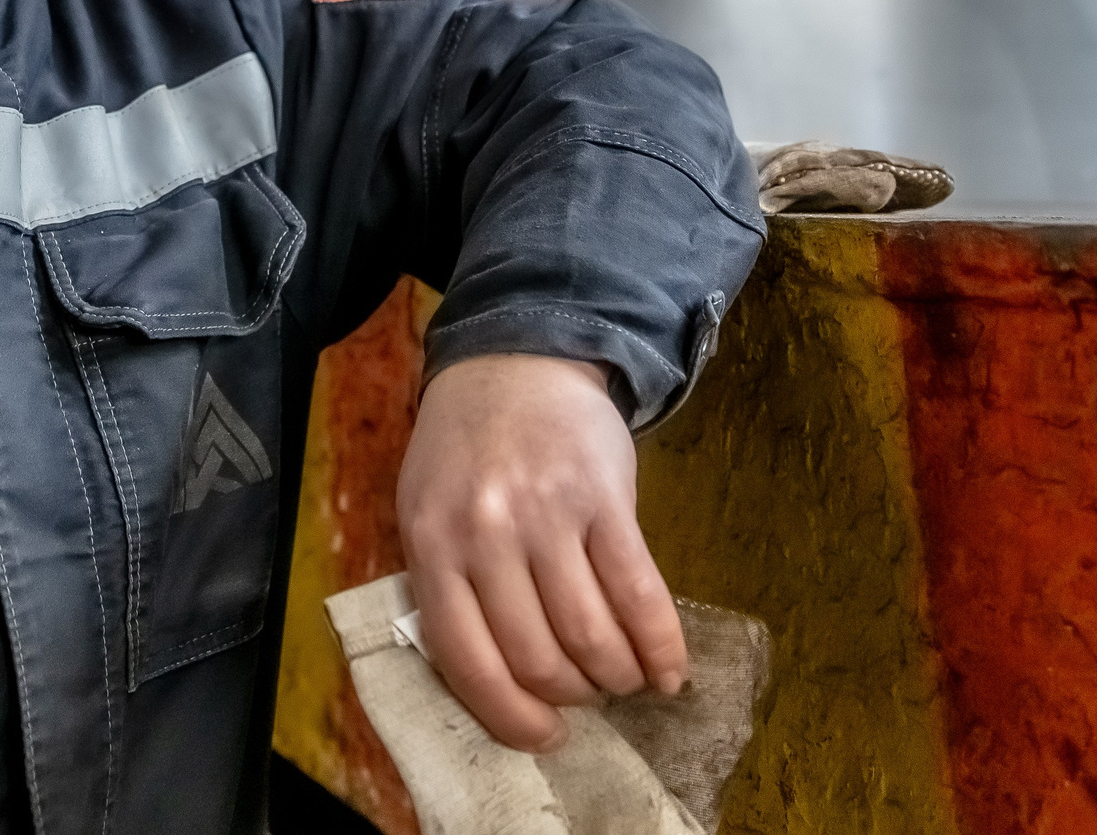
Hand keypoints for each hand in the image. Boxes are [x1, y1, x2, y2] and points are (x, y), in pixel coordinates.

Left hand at [395, 353, 685, 752]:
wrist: (518, 359)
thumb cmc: (467, 449)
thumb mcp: (427, 509)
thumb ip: (448, 585)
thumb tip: (496, 684)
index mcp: (432, 544)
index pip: (468, 661)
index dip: (510, 717)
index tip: (544, 737)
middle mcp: (486, 534)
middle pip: (536, 657)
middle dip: (571, 696)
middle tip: (588, 698)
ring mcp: (547, 515)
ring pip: (590, 636)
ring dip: (616, 677)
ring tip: (625, 681)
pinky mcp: (604, 499)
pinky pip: (639, 593)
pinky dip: (660, 645)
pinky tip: (669, 671)